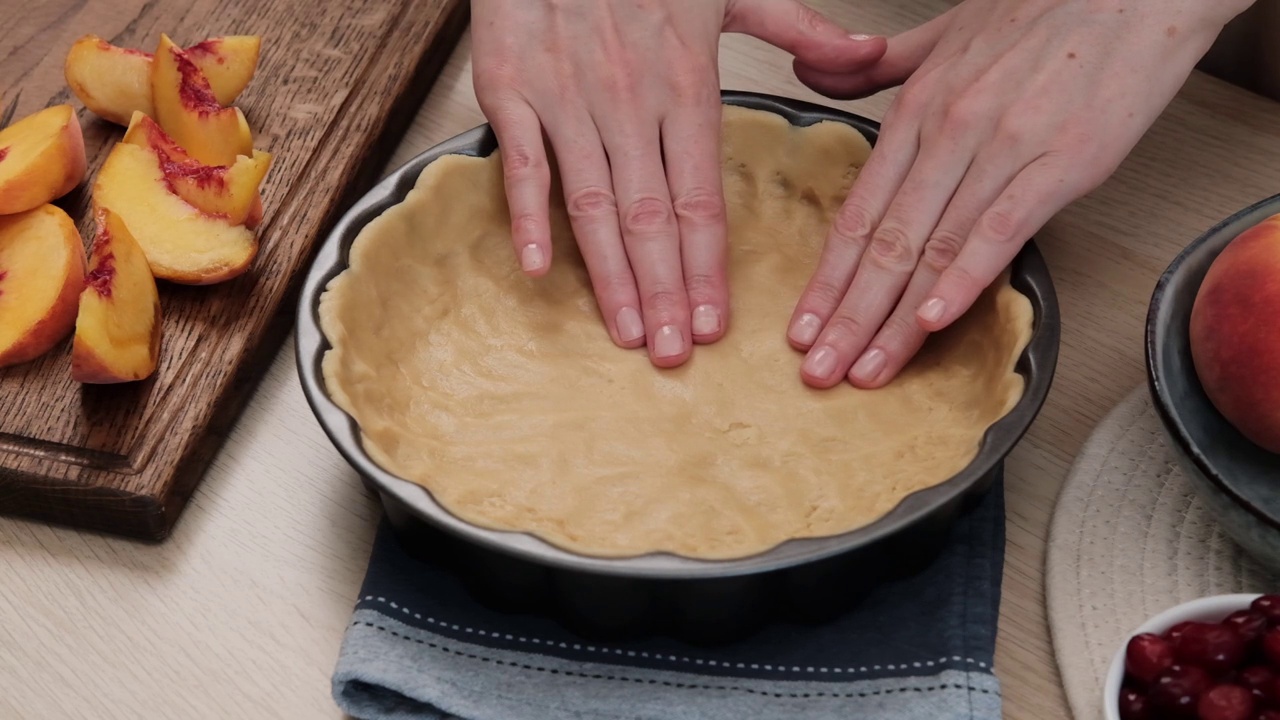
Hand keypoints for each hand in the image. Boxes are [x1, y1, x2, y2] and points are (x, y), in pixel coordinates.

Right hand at [470, 0, 886, 366]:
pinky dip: (528, 216)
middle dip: (665, 291)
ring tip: (627, 331)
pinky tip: (541, 268)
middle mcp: (629, 102)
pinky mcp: (512, 90)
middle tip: (673, 354)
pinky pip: (522, 163)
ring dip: (610, 274)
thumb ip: (798, 28)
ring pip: (593, 204)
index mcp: (684, 84)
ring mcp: (568, 99)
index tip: (714, 322)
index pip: (701, 196)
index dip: (708, 265)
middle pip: (651, 216)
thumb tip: (867, 56)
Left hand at [784, 0, 1252, 388]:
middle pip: (885, 242)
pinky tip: (936, 319)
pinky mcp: (1064, 160)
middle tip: (820, 370)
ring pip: (935, 247)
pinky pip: (1002, 227)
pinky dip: (966, 277)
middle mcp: (950, 131)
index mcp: (919, 108)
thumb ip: (875, 65)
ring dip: (895, 319)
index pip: (858, 212)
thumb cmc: (1044, 6)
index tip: (803, 326)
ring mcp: (1004, 147)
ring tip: (867, 369)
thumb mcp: (943, 31)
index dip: (827, 278)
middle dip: (847, 316)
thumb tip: (813, 75)